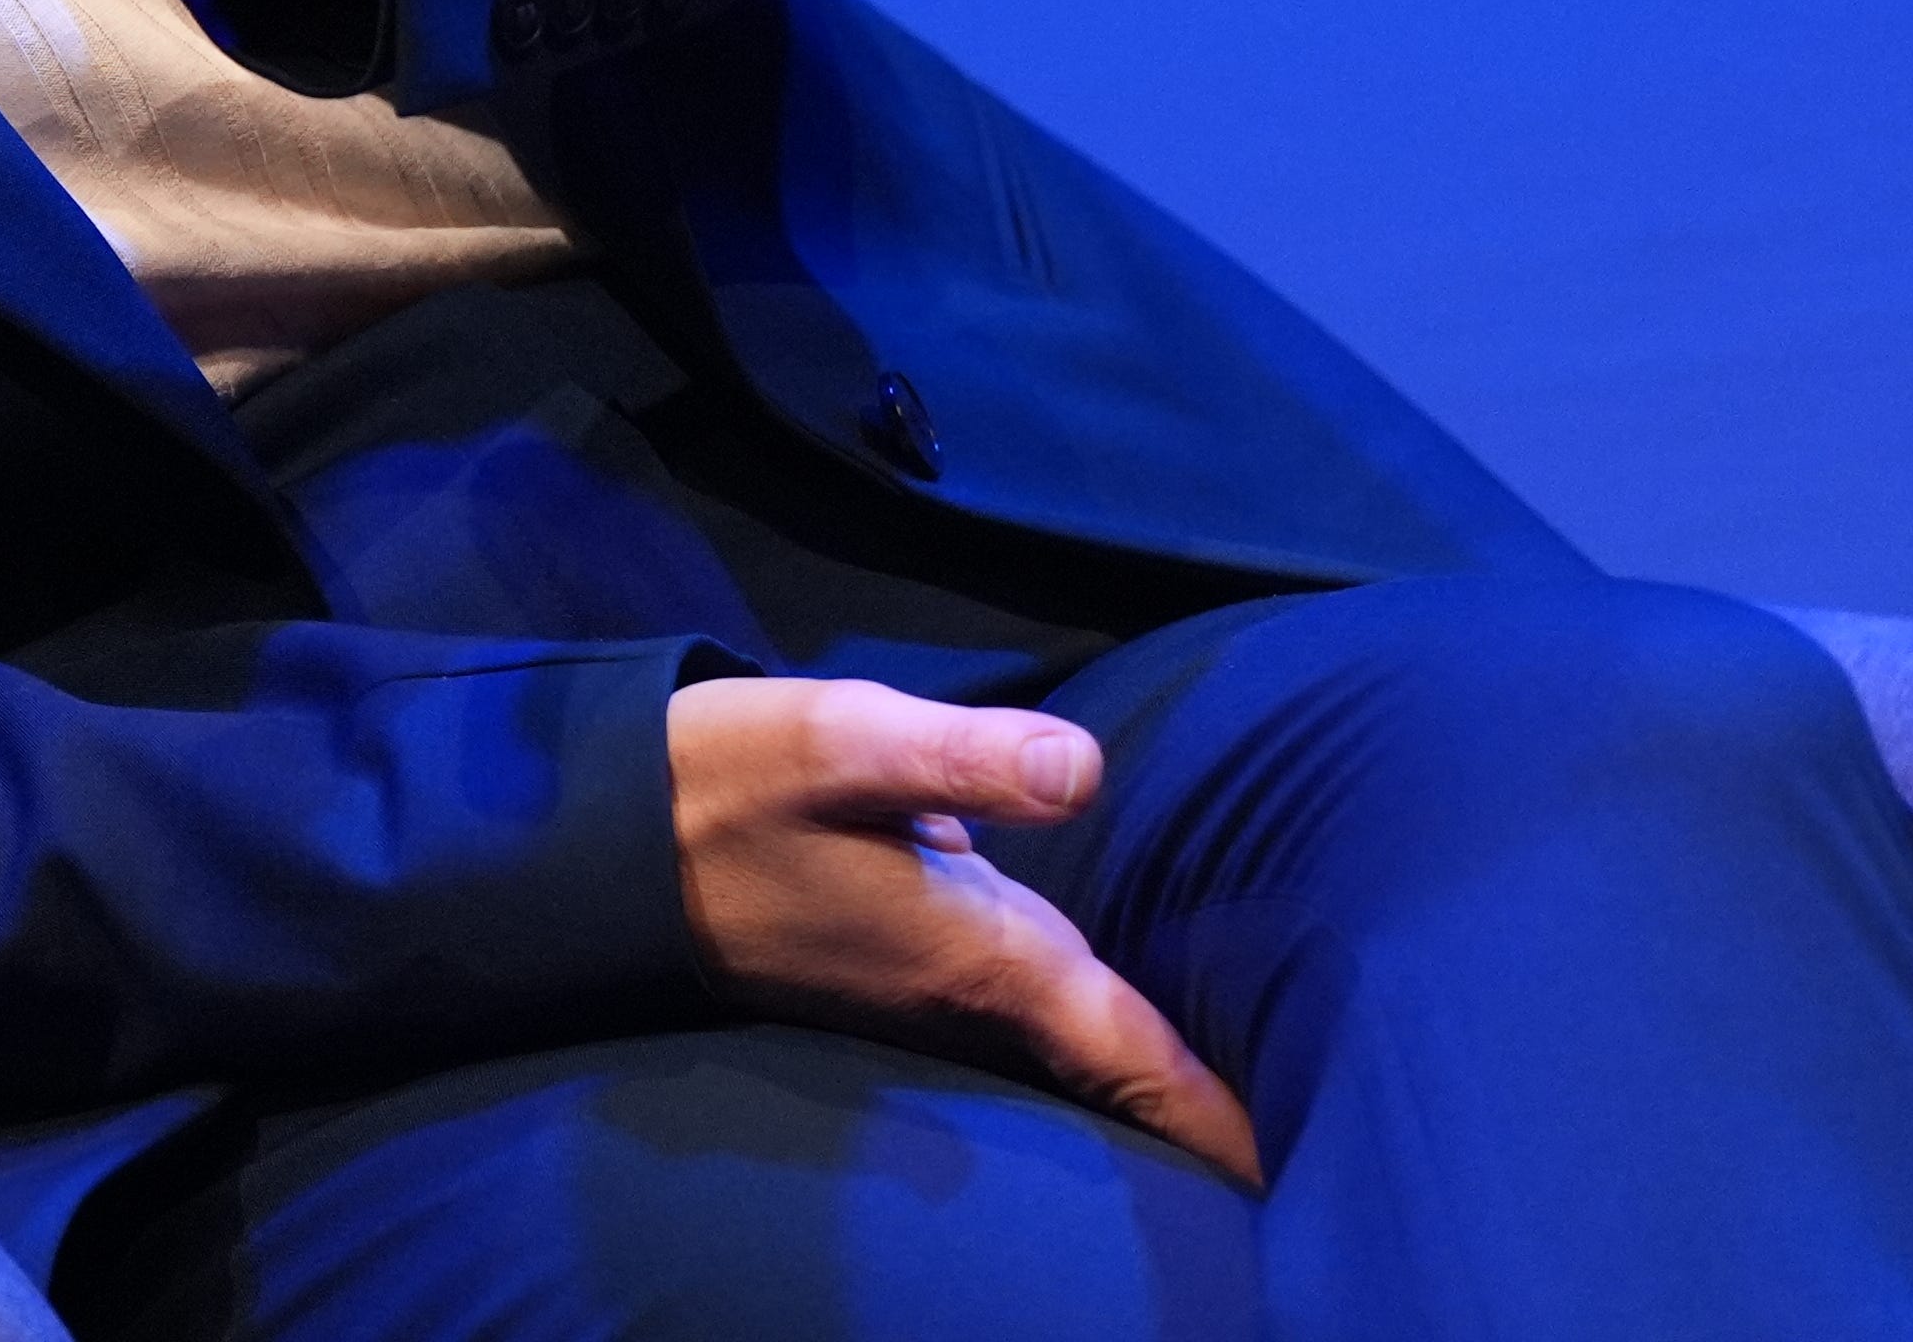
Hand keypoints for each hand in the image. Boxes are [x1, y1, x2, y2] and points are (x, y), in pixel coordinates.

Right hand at [666, 676, 1259, 1185]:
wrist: (610, 841)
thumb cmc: (732, 785)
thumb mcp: (846, 741)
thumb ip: (966, 755)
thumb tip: (1084, 770)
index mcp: (975, 955)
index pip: (1125, 1049)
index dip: (1211, 1112)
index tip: (1290, 1170)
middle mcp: (963, 995)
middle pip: (1112, 1061)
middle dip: (1202, 1103)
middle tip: (1302, 1138)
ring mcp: (926, 993)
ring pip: (1066, 1041)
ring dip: (1146, 1068)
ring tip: (1240, 1091)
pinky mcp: (898, 971)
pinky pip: (1021, 1016)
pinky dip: (1083, 1029)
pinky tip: (1113, 1012)